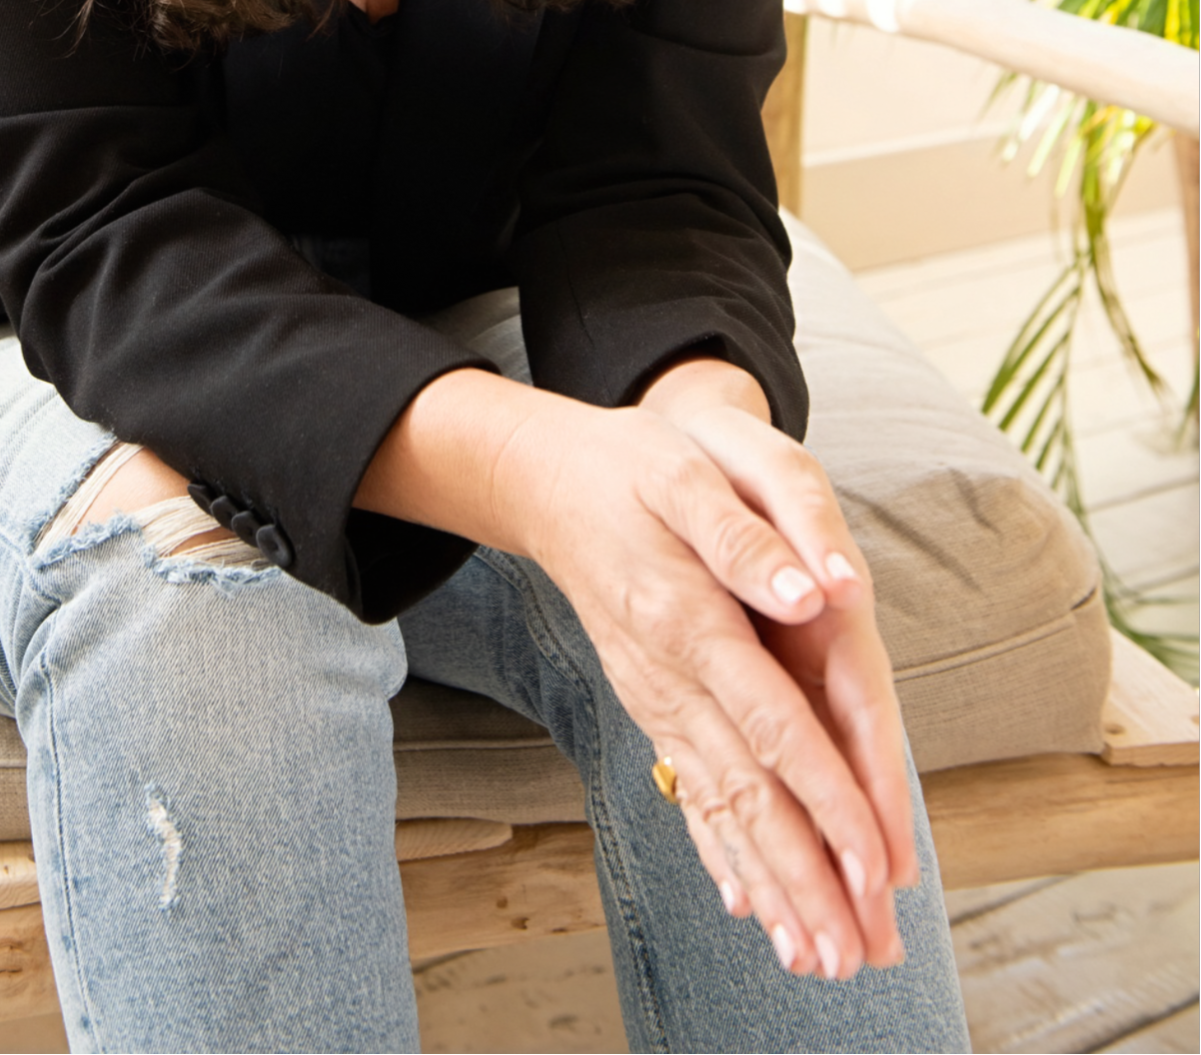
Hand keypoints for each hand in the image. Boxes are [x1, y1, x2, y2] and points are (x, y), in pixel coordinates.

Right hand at [501, 370, 915, 979]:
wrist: (553, 482)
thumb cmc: (640, 465)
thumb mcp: (693, 469)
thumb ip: (753, 535)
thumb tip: (819, 593)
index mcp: (689, 617)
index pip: (773, 722)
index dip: (825, 794)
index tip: (872, 863)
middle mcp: (672, 675)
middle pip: (750, 790)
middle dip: (807, 876)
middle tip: (855, 955)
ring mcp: (658, 699)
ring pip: (722, 806)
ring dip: (772, 885)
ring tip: (817, 959)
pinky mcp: (653, 707)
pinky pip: (689, 793)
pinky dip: (721, 854)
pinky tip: (748, 909)